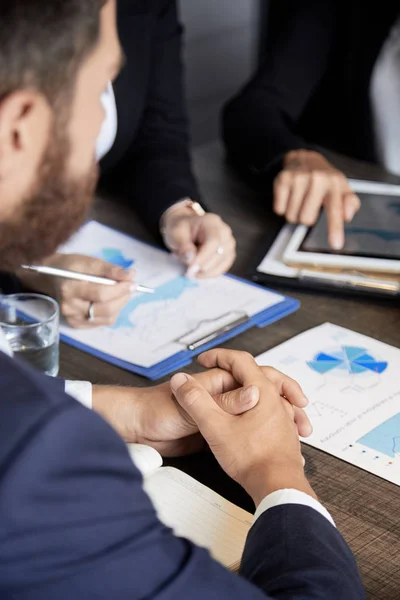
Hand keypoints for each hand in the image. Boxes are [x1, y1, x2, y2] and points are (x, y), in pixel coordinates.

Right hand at [24, 253, 134, 328]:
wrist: (52, 278)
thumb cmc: (71, 267)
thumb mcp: (89, 261)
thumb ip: (110, 269)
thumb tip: (131, 275)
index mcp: (70, 289)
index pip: (101, 294)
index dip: (120, 289)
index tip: (132, 281)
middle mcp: (69, 307)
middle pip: (106, 309)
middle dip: (123, 298)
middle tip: (130, 287)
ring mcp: (73, 318)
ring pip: (107, 318)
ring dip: (119, 305)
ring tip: (120, 293)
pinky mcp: (77, 325)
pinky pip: (102, 322)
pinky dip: (112, 312)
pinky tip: (110, 301)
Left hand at [92, 358, 309, 456]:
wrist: (137, 429)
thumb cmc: (157, 408)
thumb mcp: (193, 407)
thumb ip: (223, 402)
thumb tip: (254, 395)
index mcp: (219, 380)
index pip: (258, 377)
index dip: (281, 386)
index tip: (298, 400)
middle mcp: (224, 393)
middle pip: (263, 394)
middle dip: (286, 405)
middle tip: (304, 423)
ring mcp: (222, 412)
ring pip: (258, 413)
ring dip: (277, 422)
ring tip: (297, 436)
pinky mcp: (218, 430)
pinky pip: (244, 428)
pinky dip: (261, 435)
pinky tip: (275, 447)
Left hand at [161, 202, 235, 277]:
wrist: (187, 228)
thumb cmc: (181, 229)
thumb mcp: (176, 234)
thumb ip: (183, 246)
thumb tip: (191, 259)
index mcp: (211, 222)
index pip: (214, 241)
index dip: (204, 257)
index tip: (191, 268)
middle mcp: (225, 232)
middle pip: (221, 253)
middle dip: (204, 266)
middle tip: (188, 273)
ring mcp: (229, 243)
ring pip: (224, 262)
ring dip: (207, 272)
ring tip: (192, 273)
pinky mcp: (229, 254)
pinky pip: (224, 267)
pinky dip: (211, 273)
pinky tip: (200, 273)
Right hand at [171, 350, 314, 505]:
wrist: (278, 487)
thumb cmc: (252, 458)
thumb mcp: (214, 427)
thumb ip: (196, 401)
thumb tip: (181, 381)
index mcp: (261, 391)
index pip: (240, 360)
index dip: (219, 356)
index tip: (204, 360)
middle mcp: (277, 400)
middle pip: (261, 371)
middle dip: (240, 366)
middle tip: (223, 367)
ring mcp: (284, 417)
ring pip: (273, 390)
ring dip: (256, 384)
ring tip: (243, 387)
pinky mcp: (285, 433)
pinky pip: (277, 409)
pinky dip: (265, 404)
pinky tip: (256, 417)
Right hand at [274, 150, 360, 249]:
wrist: (305, 158)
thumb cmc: (325, 180)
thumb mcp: (342, 189)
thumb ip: (350, 204)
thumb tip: (347, 216)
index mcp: (334, 184)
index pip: (335, 210)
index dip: (335, 229)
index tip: (336, 244)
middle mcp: (317, 179)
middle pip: (306, 220)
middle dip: (306, 218)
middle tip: (309, 206)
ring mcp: (298, 178)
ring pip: (291, 216)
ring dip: (294, 213)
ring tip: (300, 200)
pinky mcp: (283, 179)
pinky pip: (279, 209)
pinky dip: (283, 207)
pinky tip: (290, 196)